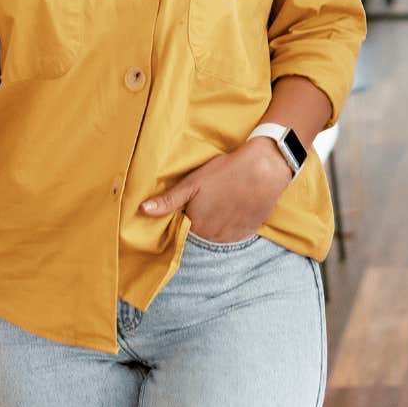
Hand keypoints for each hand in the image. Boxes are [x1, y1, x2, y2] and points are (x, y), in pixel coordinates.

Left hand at [140, 139, 292, 242]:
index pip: (185, 227)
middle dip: (203, 219)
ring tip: (224, 201)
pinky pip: (235, 233)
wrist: (264, 169)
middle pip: (202, 232)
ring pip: (218, 234)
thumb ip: (168, 200)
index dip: (188, 214)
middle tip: (211, 198)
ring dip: (218, 223)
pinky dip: (233, 223)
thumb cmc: (226, 172)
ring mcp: (233, 236)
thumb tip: (143, 210)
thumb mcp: (193, 182)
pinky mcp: (249, 231)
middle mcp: (214, 237)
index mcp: (197, 226)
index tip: (195, 201)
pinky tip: (236, 207)